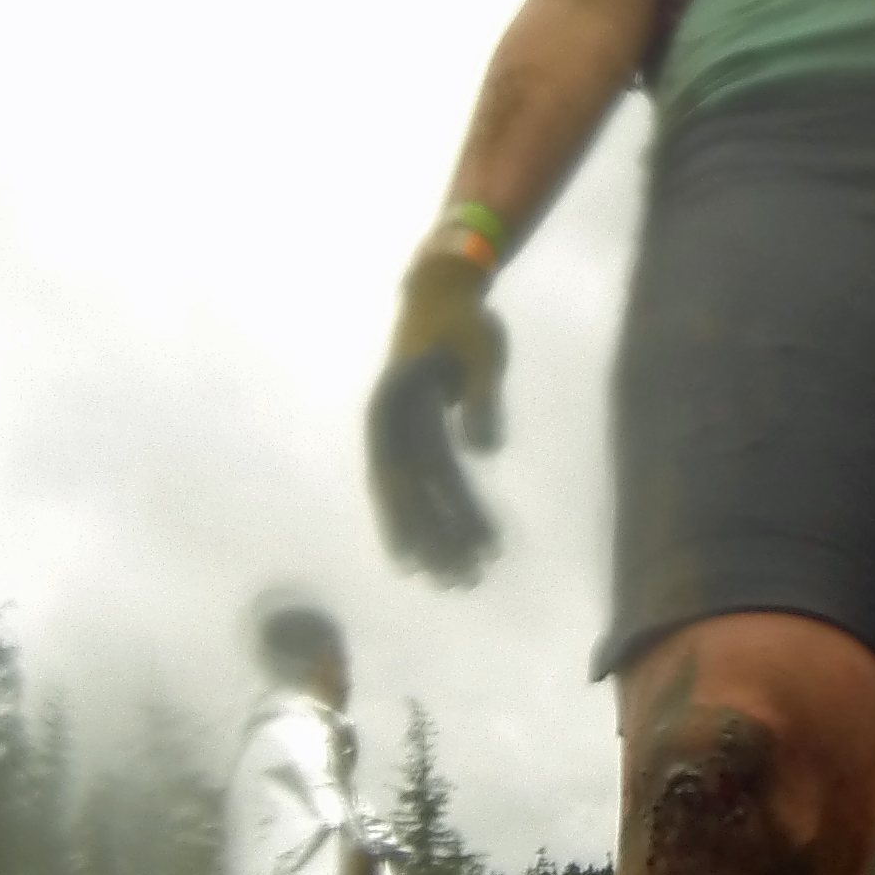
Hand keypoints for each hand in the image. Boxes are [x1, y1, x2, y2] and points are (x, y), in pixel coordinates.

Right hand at [367, 246, 506, 582]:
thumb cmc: (462, 319)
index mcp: (395, 405)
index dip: (413, 520)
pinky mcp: (420, 435)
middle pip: (407, 496)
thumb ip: (481, 399)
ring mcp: (402, 432)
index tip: (422, 561)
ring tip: (462, 578)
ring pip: (419, 496)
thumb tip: (483, 453)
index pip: (403, 475)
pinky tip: (466, 545)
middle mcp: (390, 425)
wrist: (443, 292)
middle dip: (432, 541)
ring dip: (440, 536)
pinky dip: (450, 513)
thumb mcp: (479, 351)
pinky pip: (433, 482)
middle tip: (456, 583)